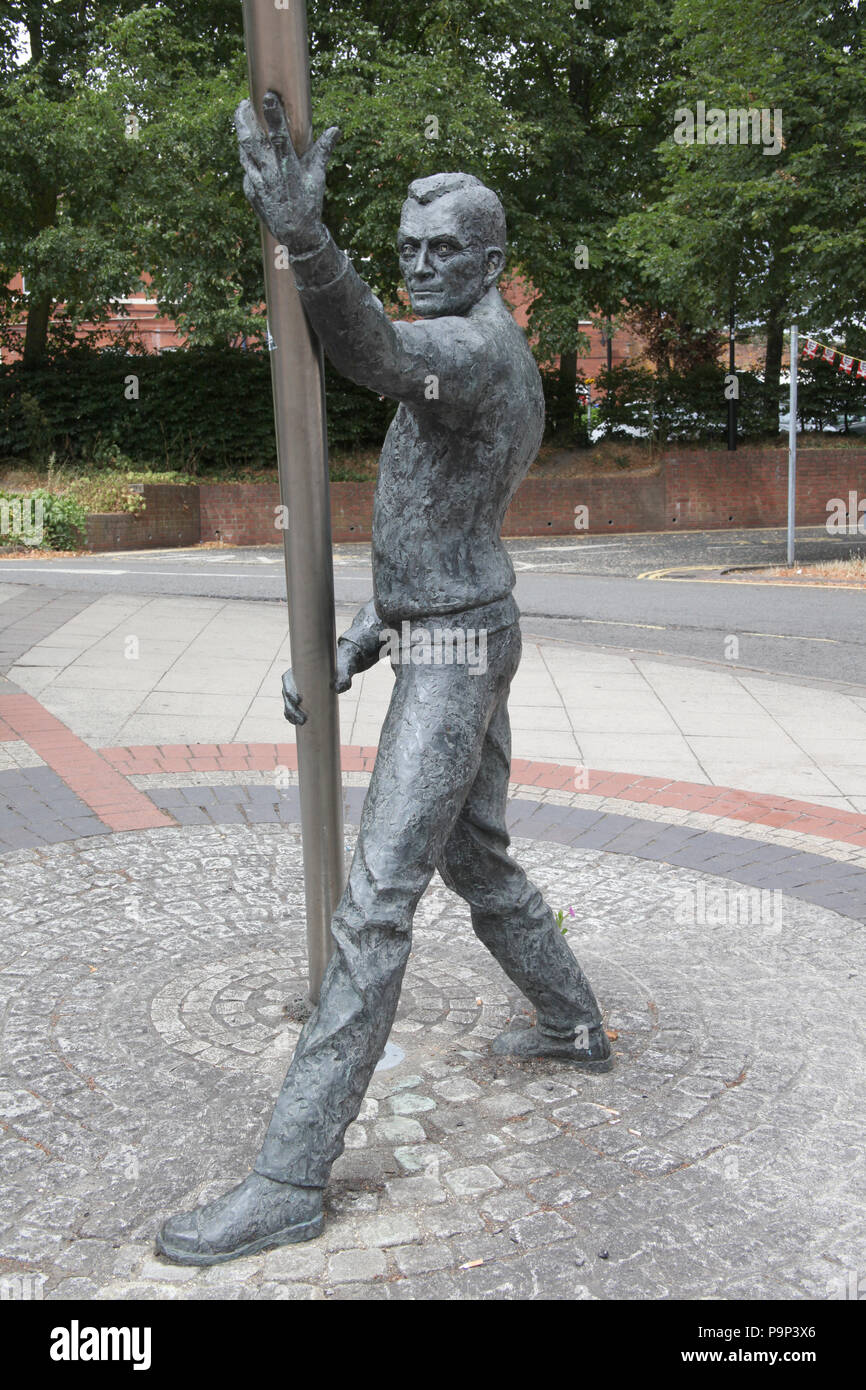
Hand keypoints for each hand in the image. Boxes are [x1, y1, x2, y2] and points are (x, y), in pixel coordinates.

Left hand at [235, 92, 340, 254]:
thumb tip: (335, 129)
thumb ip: (322, 151)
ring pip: (244, 153)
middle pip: (251, 140)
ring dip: (242, 135)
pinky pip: (247, 171)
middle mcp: (270, 173)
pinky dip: (247, 160)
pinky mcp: (251, 192)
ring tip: (243, 122)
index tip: (268, 96)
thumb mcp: (318, 177)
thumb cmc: (309, 203)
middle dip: (244, 119)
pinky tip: (249, 153)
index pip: (279, 136)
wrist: (297, 234)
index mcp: (288, 167)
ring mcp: (257, 183)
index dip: (273, 115)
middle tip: (243, 104)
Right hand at [281, 642, 359, 723]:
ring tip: (301, 722)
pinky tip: (296, 723)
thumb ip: (344, 678)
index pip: (288, 680)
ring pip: (288, 702)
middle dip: (291, 708)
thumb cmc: (342, 665)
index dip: (290, 691)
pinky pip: (292, 707)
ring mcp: (298, 688)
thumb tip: (338, 689)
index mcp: (300, 668)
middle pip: (287, 694)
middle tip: (303, 719)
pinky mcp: (304, 696)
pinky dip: (292, 715)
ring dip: (291, 714)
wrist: (344, 666)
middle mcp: (296, 678)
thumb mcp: (345, 670)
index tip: (298, 700)